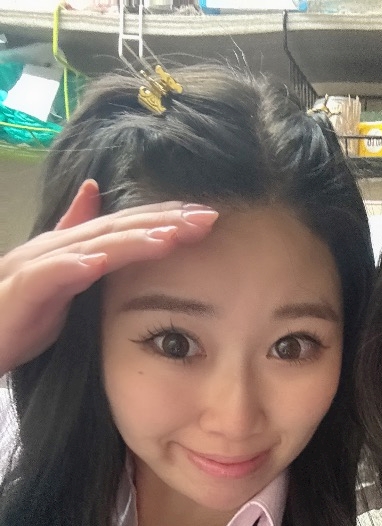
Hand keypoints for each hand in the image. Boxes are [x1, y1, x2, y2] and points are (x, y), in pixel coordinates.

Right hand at [0, 179, 217, 375]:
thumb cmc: (17, 321)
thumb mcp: (59, 286)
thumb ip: (81, 250)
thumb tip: (92, 193)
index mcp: (69, 249)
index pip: (125, 227)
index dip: (165, 218)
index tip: (207, 217)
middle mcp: (54, 249)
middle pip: (116, 229)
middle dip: (163, 221)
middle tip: (207, 218)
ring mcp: (35, 267)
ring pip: (90, 246)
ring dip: (131, 240)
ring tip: (170, 238)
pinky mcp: (19, 291)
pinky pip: (49, 275)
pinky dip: (74, 266)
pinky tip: (100, 262)